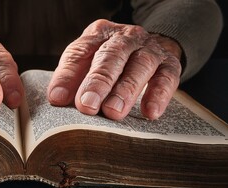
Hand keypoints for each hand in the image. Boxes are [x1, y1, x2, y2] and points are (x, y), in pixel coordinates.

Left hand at [47, 19, 181, 119]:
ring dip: (126, 90)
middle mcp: (125, 37)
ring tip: (114, 112)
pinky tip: (150, 113)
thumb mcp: (88, 62)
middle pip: (111, 56)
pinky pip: (167, 77)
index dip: (67, 76)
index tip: (58, 98)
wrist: (148, 46)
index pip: (79, 52)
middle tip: (87, 106)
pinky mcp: (170, 63)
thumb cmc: (110, 61)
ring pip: (140, 65)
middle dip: (98, 82)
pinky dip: (159, 94)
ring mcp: (149, 49)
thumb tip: (57, 99)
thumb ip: (72, 78)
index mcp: (98, 35)